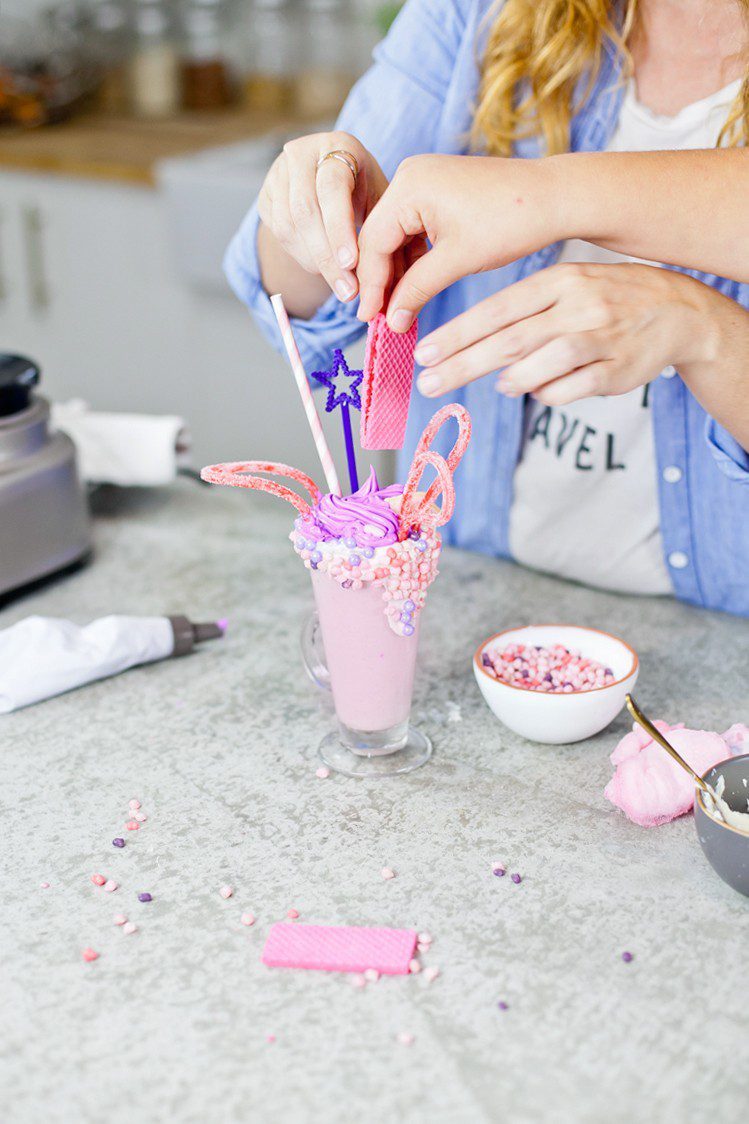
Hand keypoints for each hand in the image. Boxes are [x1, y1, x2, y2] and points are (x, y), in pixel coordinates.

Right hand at [257, 131, 389, 302]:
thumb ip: (392, 233)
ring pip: (288, 225)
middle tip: (348, 291)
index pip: (332, 188)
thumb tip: (403, 284)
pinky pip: (277, 232)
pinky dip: (301, 256)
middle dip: (328, 256)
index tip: (352, 264)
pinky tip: (322, 268)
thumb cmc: (366, 191)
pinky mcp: (266, 194)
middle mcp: (303, 153)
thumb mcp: (383, 202)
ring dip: (314, 261)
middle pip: (305, 209)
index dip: (340, 228)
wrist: (333, 177)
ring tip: (339, 284)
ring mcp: (279, 172)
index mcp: (340, 146)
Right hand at [356, 153, 558, 325]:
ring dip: (397, 271)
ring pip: (396, 234)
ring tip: (397, 308)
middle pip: (380, 236)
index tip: (369, 319)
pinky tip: (414, 285)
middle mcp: (410, 175)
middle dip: (380, 279)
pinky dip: (413, 257)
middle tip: (378, 319)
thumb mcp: (457, 261)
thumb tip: (391, 320)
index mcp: (409, 186)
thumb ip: (417, 289)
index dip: (371, 285)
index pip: (374, 242)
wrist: (554, 197)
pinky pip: (414, 227)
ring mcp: (423, 179)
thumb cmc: (511, 222)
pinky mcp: (437, 189)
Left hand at [413, 262, 713, 405]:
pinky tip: (536, 389)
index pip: (498, 309)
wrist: (678, 310)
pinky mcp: (618, 370)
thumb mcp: (566, 285)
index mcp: (559, 281)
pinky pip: (572, 388)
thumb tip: (473, 345)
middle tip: (429, 382)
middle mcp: (578, 306)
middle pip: (510, 340)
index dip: (457, 333)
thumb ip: (523, 312)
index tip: (423, 352)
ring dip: (511, 379)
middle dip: (463, 364)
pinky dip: (546, 393)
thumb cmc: (606, 298)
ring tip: (498, 386)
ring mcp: (600, 338)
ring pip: (543, 364)